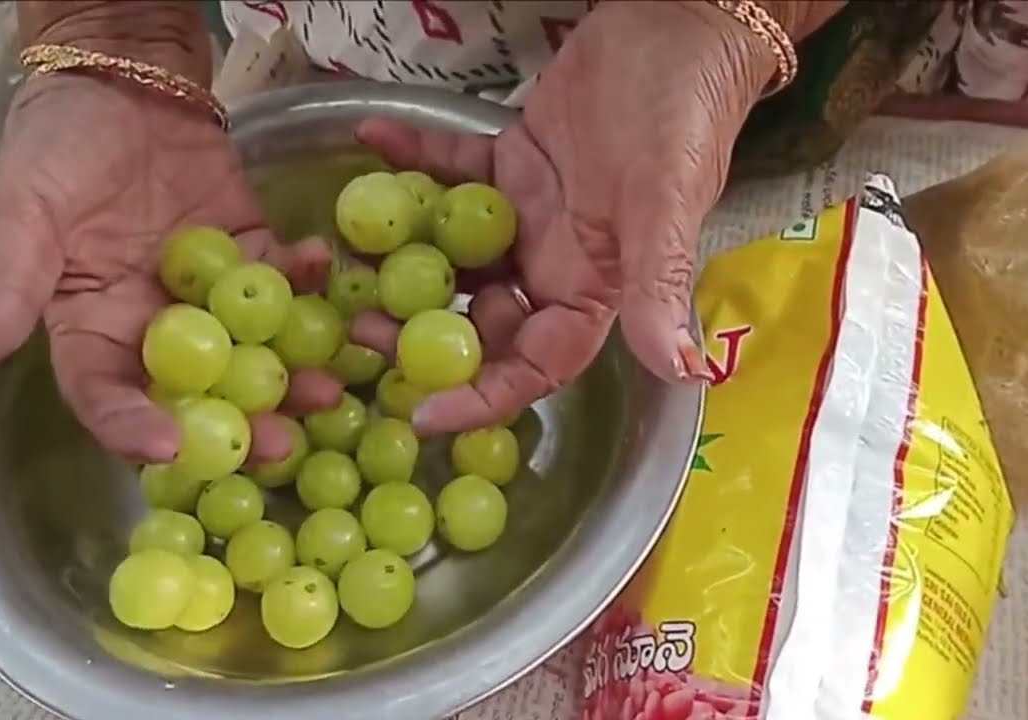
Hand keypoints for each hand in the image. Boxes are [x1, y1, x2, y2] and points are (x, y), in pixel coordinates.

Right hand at [0, 75, 340, 462]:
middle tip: (279, 442)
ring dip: (291, 369)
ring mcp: (210, 292)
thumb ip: (2, 289)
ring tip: (329, 388)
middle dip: (238, 422)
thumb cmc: (58, 143)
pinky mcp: (251, 249)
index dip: (131, 426)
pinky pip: (282, 277)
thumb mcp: (25, 213)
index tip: (168, 448)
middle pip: (197, 390)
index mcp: (91, 326)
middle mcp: (154, 322)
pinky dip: (304, 278)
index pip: (105, 394)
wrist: (120, 75)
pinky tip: (319, 268)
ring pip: (252, 347)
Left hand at [349, 1, 776, 434]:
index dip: (482, 395)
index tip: (422, 413)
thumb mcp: (667, 204)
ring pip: (453, 254)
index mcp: (592, 286)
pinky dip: (416, 159)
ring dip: (402, 253)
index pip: (535, 362)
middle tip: (358, 325)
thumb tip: (684, 370)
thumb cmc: (683, 116)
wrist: (679, 27)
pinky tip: (373, 140)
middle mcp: (555, 261)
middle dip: (419, 331)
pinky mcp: (508, 162)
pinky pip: (452, 170)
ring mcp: (527, 214)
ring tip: (344, 249)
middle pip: (479, 318)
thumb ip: (661, 286)